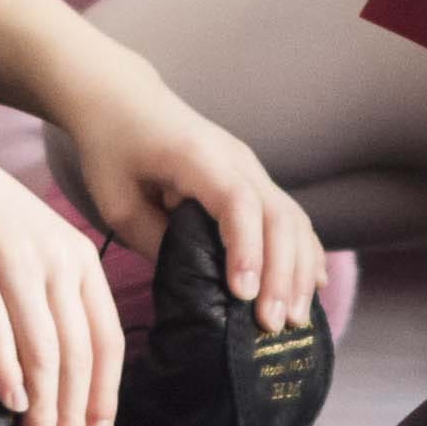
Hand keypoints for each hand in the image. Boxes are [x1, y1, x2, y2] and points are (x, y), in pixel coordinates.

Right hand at [0, 131, 125, 425]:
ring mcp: (12, 262)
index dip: (105, 394)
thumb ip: (49, 298)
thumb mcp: (31, 246)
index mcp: (78, 257)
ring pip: (42, 351)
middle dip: (73, 414)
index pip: (107, 339)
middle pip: (77, 354)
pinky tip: (9, 403)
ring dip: (43, 408)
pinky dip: (6, 373)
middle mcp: (54, 259)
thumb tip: (55, 375)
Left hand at [44, 69, 330, 329]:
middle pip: (278, 215)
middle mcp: (237, 160)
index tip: (243, 295)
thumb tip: (195, 283)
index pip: (238, 203)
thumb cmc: (113, 149)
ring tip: (292, 320)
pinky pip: (292, 217)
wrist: (124, 100)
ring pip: (294, 219)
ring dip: (299, 271)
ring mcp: (252, 168)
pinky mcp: (255, 179)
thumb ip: (154, 239)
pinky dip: (305, 253)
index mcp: (198, 158)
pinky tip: (313, 288)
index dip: (246, 250)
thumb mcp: (116, 201)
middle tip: (272, 325)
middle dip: (281, 275)